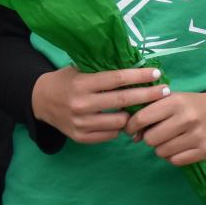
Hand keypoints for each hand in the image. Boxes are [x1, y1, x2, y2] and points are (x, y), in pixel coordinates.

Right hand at [32, 66, 167, 143]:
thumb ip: (104, 71)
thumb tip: (136, 66)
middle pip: (123, 100)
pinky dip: (118, 128)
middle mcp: (82, 104)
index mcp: (83, 83)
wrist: (40, 101)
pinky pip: (110, 136)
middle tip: (165, 91)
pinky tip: (121, 120)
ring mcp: (81, 123)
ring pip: (119, 122)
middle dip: (148, 95)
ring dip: (133, 115)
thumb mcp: (80, 69)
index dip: (139, 76)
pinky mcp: (80, 138)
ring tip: (141, 108)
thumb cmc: (67, 81)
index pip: (117, 79)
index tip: (156, 73)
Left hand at [123, 91, 205, 165]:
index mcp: (176, 101)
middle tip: (157, 134)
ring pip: (162, 152)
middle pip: (150, 139)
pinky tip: (179, 148)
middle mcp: (187, 118)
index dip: (131, 125)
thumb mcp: (172, 99)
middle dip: (149, 138)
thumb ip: (151, 111)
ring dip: (161, 148)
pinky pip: (175, 161)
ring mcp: (198, 135)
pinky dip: (173, 157)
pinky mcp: (205, 150)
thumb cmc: (190, 105)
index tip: (131, 129)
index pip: (143, 117)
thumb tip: (133, 134)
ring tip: (169, 140)